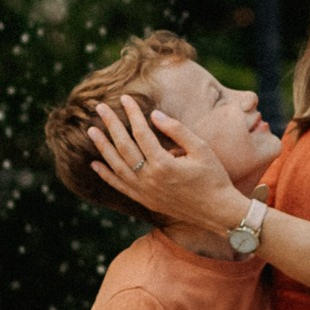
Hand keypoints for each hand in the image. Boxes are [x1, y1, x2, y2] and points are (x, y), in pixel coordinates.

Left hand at [89, 94, 243, 231]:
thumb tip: (154, 114)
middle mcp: (149, 178)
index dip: (132, 113)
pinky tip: (95, 164)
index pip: (141, 132)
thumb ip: (176, 130)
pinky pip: (120, 186)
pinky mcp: (145, 200)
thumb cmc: (213, 177)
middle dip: (111, 125)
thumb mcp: (201, 148)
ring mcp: (145, 191)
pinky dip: (106, 175)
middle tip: (99, 107)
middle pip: (124, 146)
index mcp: (163, 163)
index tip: (124, 98)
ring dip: (103, 147)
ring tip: (92, 131)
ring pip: (117, 166)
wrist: (217, 211)